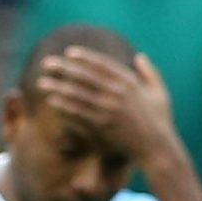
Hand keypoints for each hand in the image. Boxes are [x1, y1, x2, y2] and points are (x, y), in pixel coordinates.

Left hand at [33, 49, 181, 167]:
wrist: (156, 148)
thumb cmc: (159, 120)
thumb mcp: (159, 93)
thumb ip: (150, 73)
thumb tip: (140, 57)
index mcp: (131, 82)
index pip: (103, 64)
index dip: (85, 57)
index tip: (69, 52)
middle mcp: (118, 93)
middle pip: (85, 76)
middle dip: (64, 68)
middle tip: (46, 63)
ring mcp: (108, 110)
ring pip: (77, 95)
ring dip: (58, 87)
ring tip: (41, 82)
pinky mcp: (101, 127)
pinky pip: (78, 114)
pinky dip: (64, 106)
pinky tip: (52, 101)